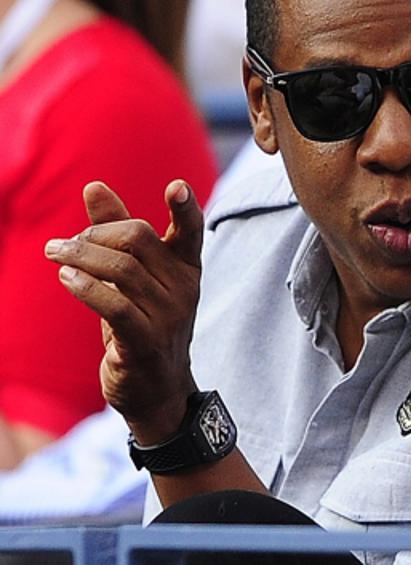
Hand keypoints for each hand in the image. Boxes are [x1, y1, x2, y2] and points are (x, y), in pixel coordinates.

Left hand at [46, 180, 203, 442]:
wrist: (157, 388)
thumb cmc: (142, 323)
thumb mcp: (133, 278)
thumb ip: (116, 231)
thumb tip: (94, 186)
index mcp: (186, 267)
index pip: (191, 231)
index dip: (185, 208)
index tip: (175, 186)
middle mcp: (184, 288)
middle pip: (138, 239)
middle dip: (94, 233)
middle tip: (61, 243)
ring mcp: (168, 316)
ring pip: (121, 270)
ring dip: (79, 257)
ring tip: (54, 255)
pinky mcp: (146, 342)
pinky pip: (114, 306)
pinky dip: (85, 287)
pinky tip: (65, 279)